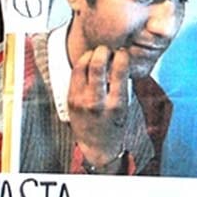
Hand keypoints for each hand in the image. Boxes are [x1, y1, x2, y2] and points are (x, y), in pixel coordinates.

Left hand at [68, 45, 129, 170]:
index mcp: (116, 104)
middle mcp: (97, 102)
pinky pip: (74, 74)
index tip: (123, 53)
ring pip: (82, 66)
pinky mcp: (71, 99)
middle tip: (107, 49)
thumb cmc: (114, 125)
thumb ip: (123, 85)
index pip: (119, 71)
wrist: (97, 146)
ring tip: (97, 53)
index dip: (122, 56)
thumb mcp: (125, 107)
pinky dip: (81, 64)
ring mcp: (81, 100)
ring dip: (91, 54)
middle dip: (103, 51)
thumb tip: (120, 60)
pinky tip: (87, 62)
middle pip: (97, 65)